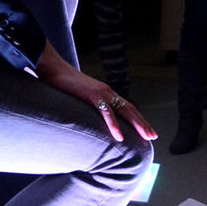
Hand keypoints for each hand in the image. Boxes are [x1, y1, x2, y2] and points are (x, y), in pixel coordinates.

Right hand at [39, 65, 158, 142]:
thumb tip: (89, 119)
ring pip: (124, 111)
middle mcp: (108, 92)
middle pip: (131, 110)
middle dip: (143, 124)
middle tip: (154, 136)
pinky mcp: (92, 95)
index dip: (138, 119)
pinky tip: (120, 137)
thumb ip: (87, 106)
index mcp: (106, 94)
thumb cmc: (63, 84)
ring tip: (146, 136)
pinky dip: (114, 125)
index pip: (127, 108)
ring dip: (137, 125)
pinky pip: (106, 112)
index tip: (147, 131)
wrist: (53, 69)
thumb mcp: (79, 97)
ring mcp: (101, 93)